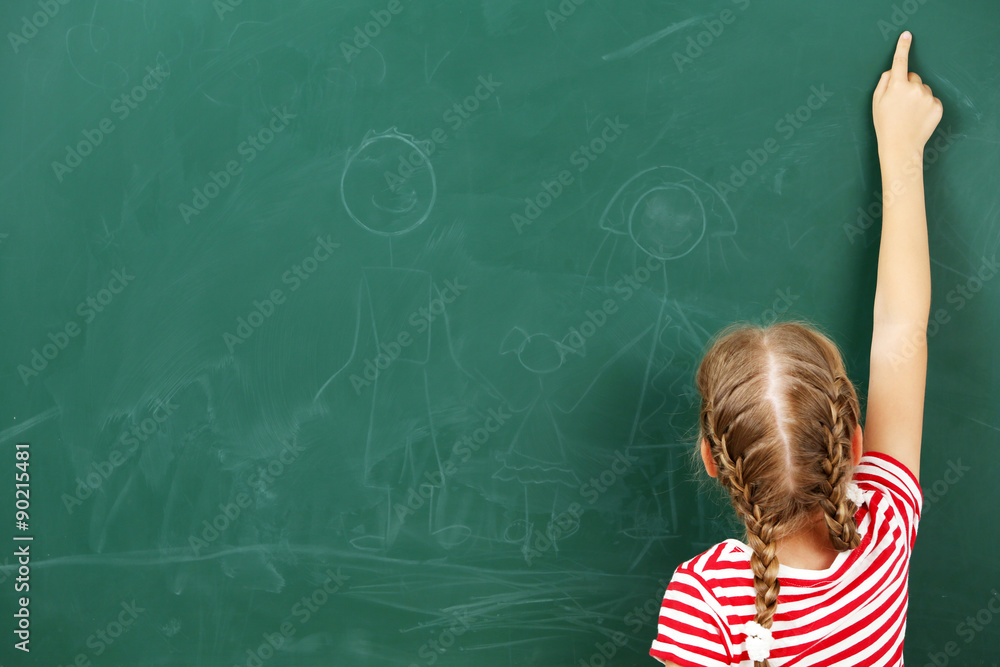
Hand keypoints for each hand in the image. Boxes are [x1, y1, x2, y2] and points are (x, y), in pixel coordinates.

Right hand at [872, 31, 942, 160]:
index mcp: (897, 86)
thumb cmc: (885, 125)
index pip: (900, 61)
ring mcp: (928, 97)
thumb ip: (884, 82)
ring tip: (909, 113)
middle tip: (899, 104)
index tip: (907, 35)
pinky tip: (918, 117)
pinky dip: (925, 105)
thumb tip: (893, 70)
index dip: (903, 47)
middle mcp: (914, 88)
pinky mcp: (937, 106)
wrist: (901, 146)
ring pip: (922, 88)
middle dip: (907, 85)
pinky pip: (931, 99)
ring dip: (917, 96)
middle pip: (913, 77)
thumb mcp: (876, 103)